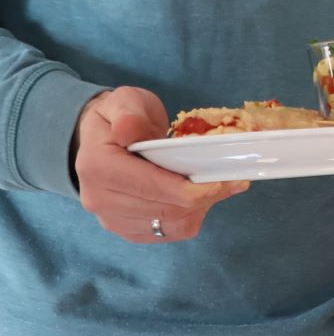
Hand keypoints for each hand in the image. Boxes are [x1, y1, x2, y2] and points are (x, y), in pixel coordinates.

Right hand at [73, 87, 248, 242]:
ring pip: (172, 226)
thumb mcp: (124, 102)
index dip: (197, 188)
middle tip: (234, 180)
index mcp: (98, 167)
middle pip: (169, 210)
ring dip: (201, 209)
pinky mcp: (125, 229)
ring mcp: (111, 219)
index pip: (156, 188)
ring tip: (216, 187)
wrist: (99, 138)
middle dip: (207, 197)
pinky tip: (197, 199)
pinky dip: (189, 218)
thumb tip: (130, 129)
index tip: (229, 178)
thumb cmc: (120, 117)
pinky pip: (167, 233)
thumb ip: (129, 113)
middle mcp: (99, 200)